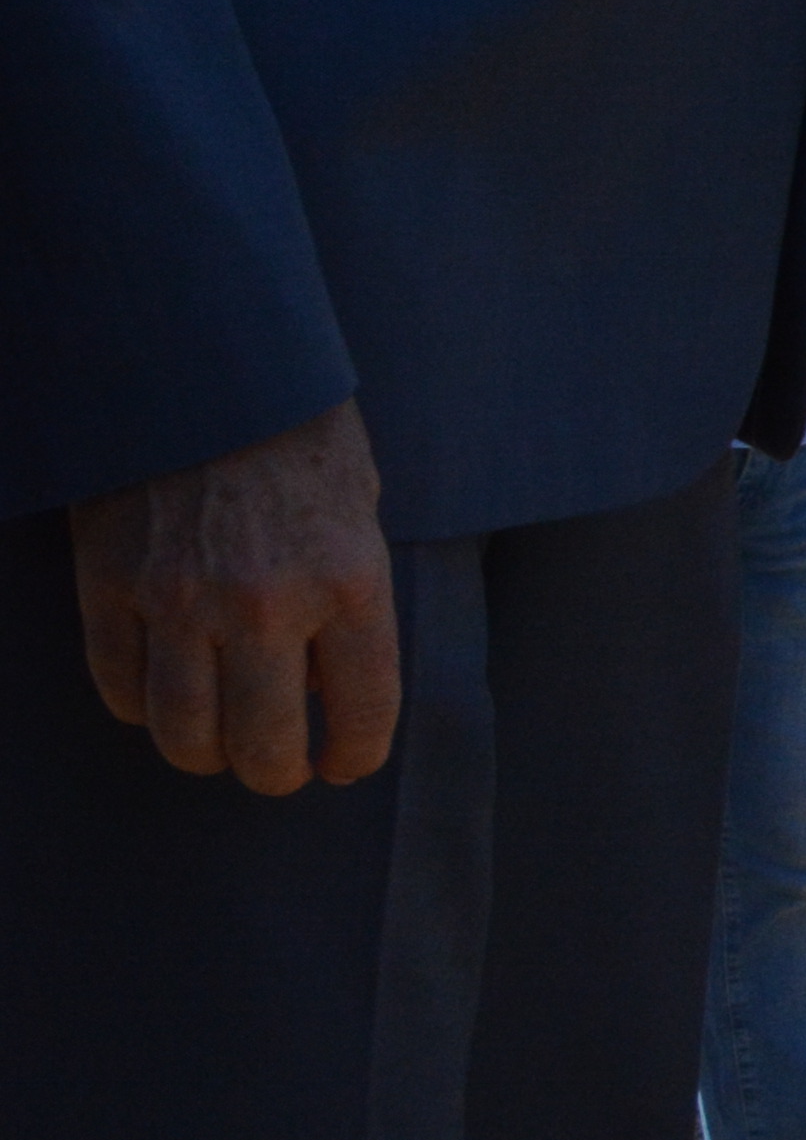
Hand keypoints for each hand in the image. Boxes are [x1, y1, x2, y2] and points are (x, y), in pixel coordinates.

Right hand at [72, 400, 399, 794]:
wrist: (204, 366)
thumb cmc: (298, 433)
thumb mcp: (361, 506)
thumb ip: (349, 596)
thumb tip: (325, 685)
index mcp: (349, 580)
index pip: (362, 708)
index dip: (355, 753)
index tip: (345, 763)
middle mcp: (265, 602)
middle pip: (263, 743)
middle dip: (276, 773)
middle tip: (280, 770)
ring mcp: (180, 600)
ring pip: (183, 731)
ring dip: (205, 755)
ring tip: (220, 749)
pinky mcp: (110, 586)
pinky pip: (120, 686)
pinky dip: (141, 708)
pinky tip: (162, 698)